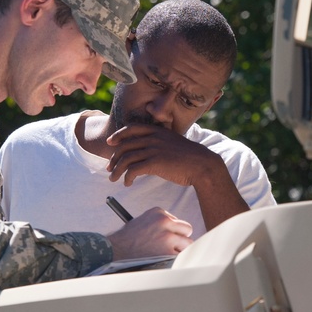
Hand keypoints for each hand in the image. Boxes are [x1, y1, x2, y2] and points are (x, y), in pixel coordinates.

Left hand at [106, 124, 220, 186]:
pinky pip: (133, 170)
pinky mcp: (155, 163)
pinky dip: (127, 177)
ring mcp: (153, 150)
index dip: (118, 135)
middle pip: (125, 145)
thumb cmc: (188, 157)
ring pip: (126, 159)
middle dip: (114, 158)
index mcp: (157, 131)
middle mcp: (153, 138)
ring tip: (113, 179)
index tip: (110, 143)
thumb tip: (146, 153)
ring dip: (117, 170)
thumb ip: (158, 143)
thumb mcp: (172, 143)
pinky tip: (128, 183)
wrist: (202, 164)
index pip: (131, 128)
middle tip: (109, 168)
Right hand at [106, 207, 192, 259]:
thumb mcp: (143, 221)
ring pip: (187, 242)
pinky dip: (174, 258)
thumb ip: (159, 223)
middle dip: (181, 237)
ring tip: (166, 252)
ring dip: (179, 249)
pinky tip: (164, 258)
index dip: (172, 230)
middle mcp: (164, 221)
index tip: (166, 236)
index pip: (176, 220)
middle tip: (174, 244)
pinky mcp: (167, 250)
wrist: (116, 249)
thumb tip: (176, 231)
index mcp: (158, 212)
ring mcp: (167, 236)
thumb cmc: (127, 238)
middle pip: (186, 228)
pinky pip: (180, 255)